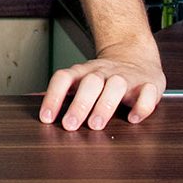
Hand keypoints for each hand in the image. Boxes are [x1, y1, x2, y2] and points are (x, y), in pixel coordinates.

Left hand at [39, 44, 165, 130]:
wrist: (136, 57)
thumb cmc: (103, 77)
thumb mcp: (81, 79)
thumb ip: (61, 91)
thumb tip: (32, 101)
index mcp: (84, 72)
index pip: (64, 78)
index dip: (53, 96)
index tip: (46, 118)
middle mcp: (104, 73)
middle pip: (90, 82)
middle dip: (79, 103)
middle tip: (70, 125)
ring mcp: (127, 77)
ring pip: (116, 85)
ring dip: (105, 105)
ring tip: (96, 125)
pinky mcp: (149, 84)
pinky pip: (148, 92)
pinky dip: (142, 105)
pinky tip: (134, 119)